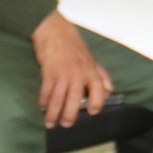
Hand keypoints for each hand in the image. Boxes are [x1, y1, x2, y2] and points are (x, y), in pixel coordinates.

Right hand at [30, 11, 113, 127]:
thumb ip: (101, 75)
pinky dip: (43, 101)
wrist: (53, 29)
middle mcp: (78, 73)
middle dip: (70, 115)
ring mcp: (63, 72)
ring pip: (58, 99)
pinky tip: (42, 106)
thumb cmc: (72, 43)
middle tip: (66, 124)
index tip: (92, 112)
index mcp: (90, 69)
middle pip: (75, 99)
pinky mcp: (48, 71)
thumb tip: (110, 90)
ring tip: (50, 122)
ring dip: (53, 113)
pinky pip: (46, 91)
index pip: (100, 89)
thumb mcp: (91, 57)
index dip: (98, 102)